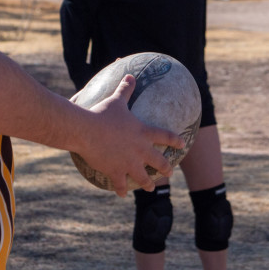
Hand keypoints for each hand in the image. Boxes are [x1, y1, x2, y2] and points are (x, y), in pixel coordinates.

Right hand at [74, 75, 184, 197]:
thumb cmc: (101, 113)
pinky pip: (120, 184)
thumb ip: (126, 89)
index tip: (183, 145)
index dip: (175, 141)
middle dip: (166, 169)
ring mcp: (128, 163)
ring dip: (148, 184)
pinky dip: (122, 189)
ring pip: (143, 177)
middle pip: (158, 162)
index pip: (165, 136)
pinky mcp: (115, 172)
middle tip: (170, 172)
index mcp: (143, 133)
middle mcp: (140, 150)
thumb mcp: (116, 100)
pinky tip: (122, 194)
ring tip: (150, 188)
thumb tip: (131, 75)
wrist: (85, 130)